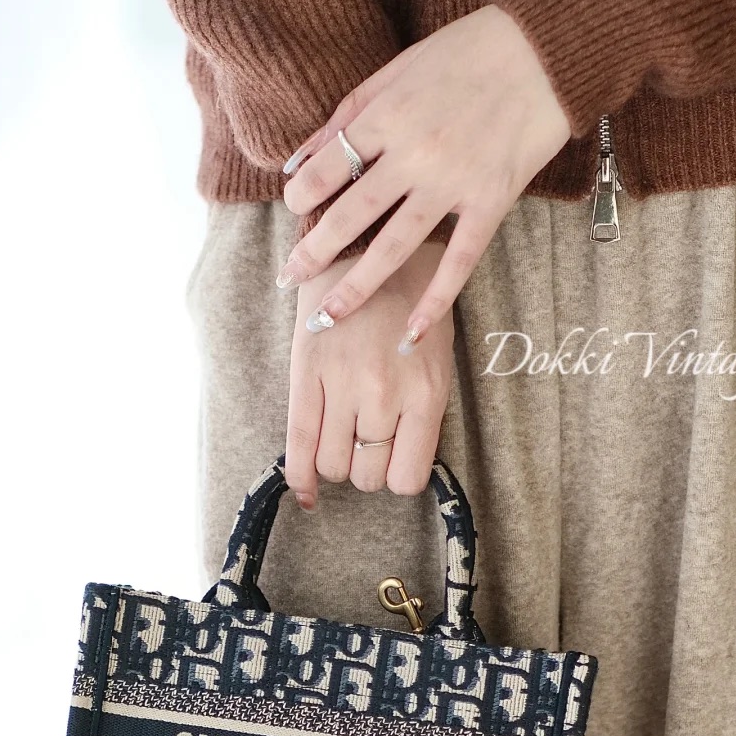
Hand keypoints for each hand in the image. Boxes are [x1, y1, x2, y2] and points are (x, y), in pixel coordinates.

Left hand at [278, 4, 571, 351]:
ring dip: (357, 287)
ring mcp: (454, 184)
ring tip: (327, 318)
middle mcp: (415, 155)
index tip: (293, 211)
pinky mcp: (490, 203)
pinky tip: (411, 333)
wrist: (544, 52)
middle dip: (314, 251)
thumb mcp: (396, 68)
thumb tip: (297, 159)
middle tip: (288, 279)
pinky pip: (458, 261)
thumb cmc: (467, 52)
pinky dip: (434, 299)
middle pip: (352, 215)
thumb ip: (347, 114)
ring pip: (395, 246)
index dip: (302, 194)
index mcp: (387, 117)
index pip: (328, 168)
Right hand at [285, 242, 452, 510]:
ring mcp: (342, 386)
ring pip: (333, 465)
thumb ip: (421, 409)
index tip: (393, 460)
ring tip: (340, 438)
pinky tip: (305, 494)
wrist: (368, 242)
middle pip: (367, 475)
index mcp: (425, 393)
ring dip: (337, 463)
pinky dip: (300, 477)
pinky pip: (299, 442)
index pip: (406, 478)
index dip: (397, 476)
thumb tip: (399, 463)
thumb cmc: (410, 302)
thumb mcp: (436, 354)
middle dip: (366, 467)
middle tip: (366, 441)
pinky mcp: (306, 373)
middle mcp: (384, 395)